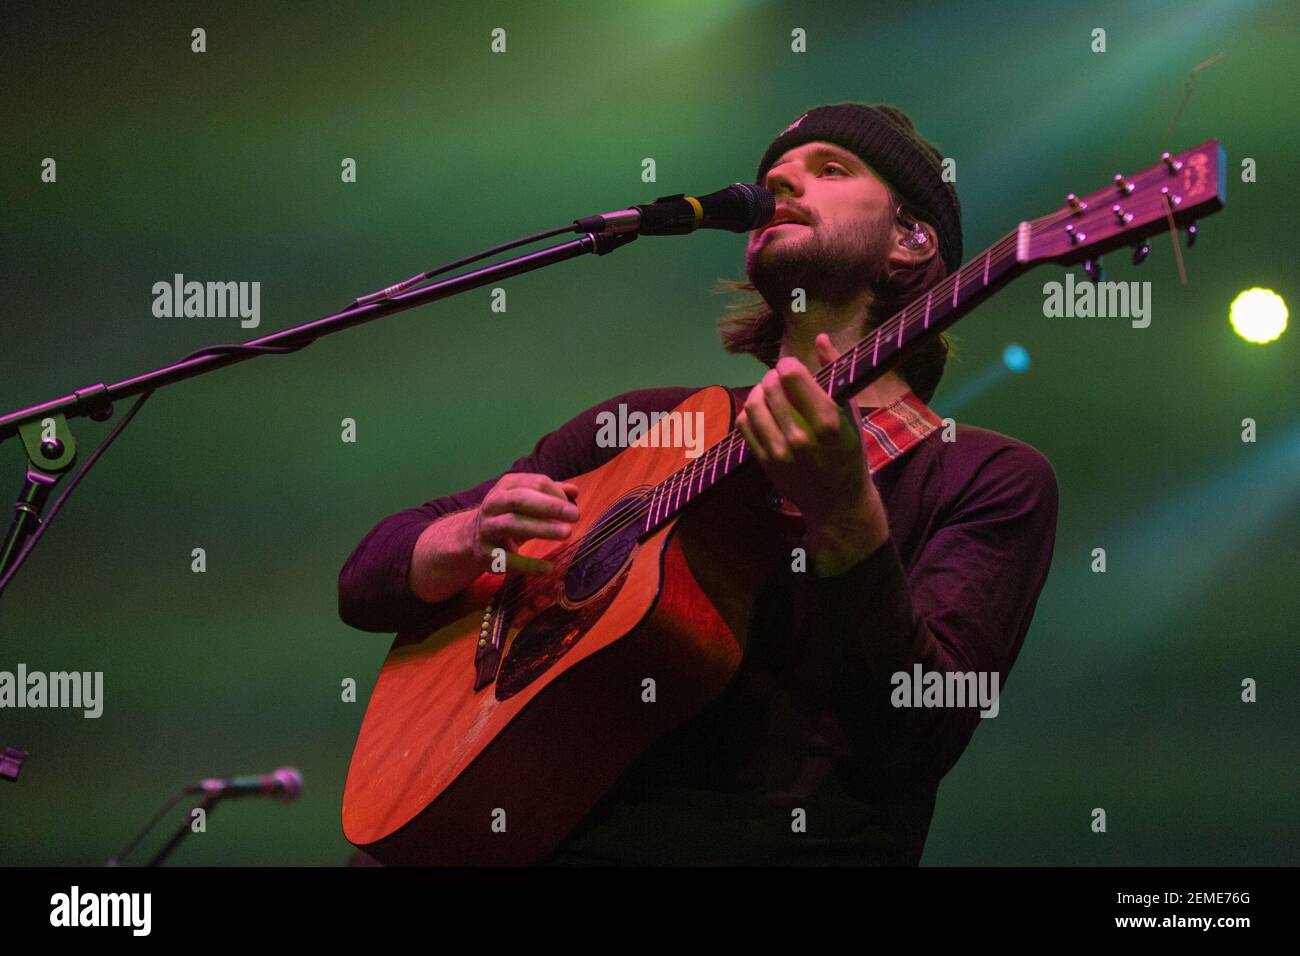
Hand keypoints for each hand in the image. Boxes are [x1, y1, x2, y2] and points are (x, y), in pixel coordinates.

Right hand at [467, 473, 579, 574]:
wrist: (472, 537)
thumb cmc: (508, 514)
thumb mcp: (526, 500)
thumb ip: (549, 495)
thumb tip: (574, 491)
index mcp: (507, 486)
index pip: (535, 483)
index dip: (557, 494)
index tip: (572, 507)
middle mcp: (494, 503)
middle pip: (521, 500)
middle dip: (550, 506)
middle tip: (575, 515)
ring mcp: (488, 528)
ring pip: (513, 524)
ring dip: (541, 528)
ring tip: (567, 533)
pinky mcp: (487, 553)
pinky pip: (509, 559)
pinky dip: (529, 565)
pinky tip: (549, 569)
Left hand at [734, 334, 889, 572]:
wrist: (837, 502)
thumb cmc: (850, 454)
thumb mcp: (851, 414)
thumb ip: (835, 374)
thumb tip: (820, 337)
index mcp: (827, 422)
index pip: (791, 375)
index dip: (789, 365)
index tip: (794, 368)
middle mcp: (800, 436)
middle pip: (770, 386)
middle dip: (775, 377)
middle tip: (783, 380)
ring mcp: (778, 451)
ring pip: (753, 403)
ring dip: (760, 391)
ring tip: (771, 393)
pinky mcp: (763, 461)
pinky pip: (745, 424)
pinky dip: (750, 411)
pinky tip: (763, 412)